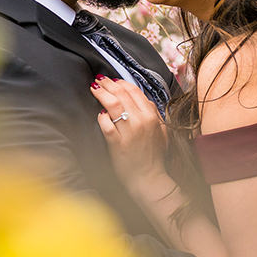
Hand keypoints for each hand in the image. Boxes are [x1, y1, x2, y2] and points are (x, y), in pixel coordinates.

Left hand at [91, 76, 171, 194]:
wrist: (149, 177)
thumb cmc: (154, 155)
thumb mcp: (162, 131)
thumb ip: (155, 114)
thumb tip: (145, 100)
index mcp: (152, 116)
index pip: (134, 92)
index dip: (121, 83)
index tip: (112, 80)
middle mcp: (141, 121)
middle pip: (121, 95)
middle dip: (108, 84)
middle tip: (98, 79)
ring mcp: (129, 132)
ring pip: (112, 105)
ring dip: (101, 93)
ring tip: (93, 88)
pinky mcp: (117, 143)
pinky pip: (106, 124)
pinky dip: (101, 117)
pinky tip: (98, 113)